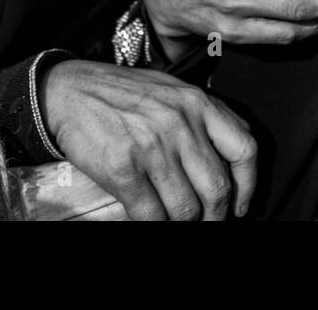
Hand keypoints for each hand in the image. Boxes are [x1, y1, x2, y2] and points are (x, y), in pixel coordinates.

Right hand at [41, 60, 256, 220]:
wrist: (69, 91)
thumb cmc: (122, 93)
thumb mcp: (172, 90)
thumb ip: (204, 117)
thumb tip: (232, 159)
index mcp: (198, 103)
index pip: (245, 150)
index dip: (248, 187)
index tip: (241, 206)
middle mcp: (180, 124)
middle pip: (217, 189)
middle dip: (214, 217)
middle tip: (206, 222)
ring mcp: (152, 148)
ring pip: (187, 210)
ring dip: (185, 225)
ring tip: (178, 223)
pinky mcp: (123, 169)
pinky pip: (152, 216)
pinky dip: (156, 227)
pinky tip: (153, 222)